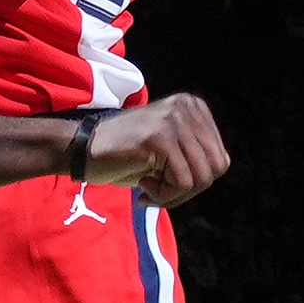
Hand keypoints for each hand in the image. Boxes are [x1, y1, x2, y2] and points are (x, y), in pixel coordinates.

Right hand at [86, 92, 229, 209]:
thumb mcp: (170, 149)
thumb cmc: (125, 156)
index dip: (195, 182)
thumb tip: (221, 166)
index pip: (220, 160)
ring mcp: (174, 119)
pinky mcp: (160, 136)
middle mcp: (188, 107)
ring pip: (200, 178)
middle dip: (188, 191)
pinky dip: (163, 195)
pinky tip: (142, 186)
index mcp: (194, 107)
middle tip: (159, 193)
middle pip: (215, 168)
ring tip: (149, 191)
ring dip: (174, 195)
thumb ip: (196, 153)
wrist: (82, 149)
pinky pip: (182, 181)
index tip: (167, 183)